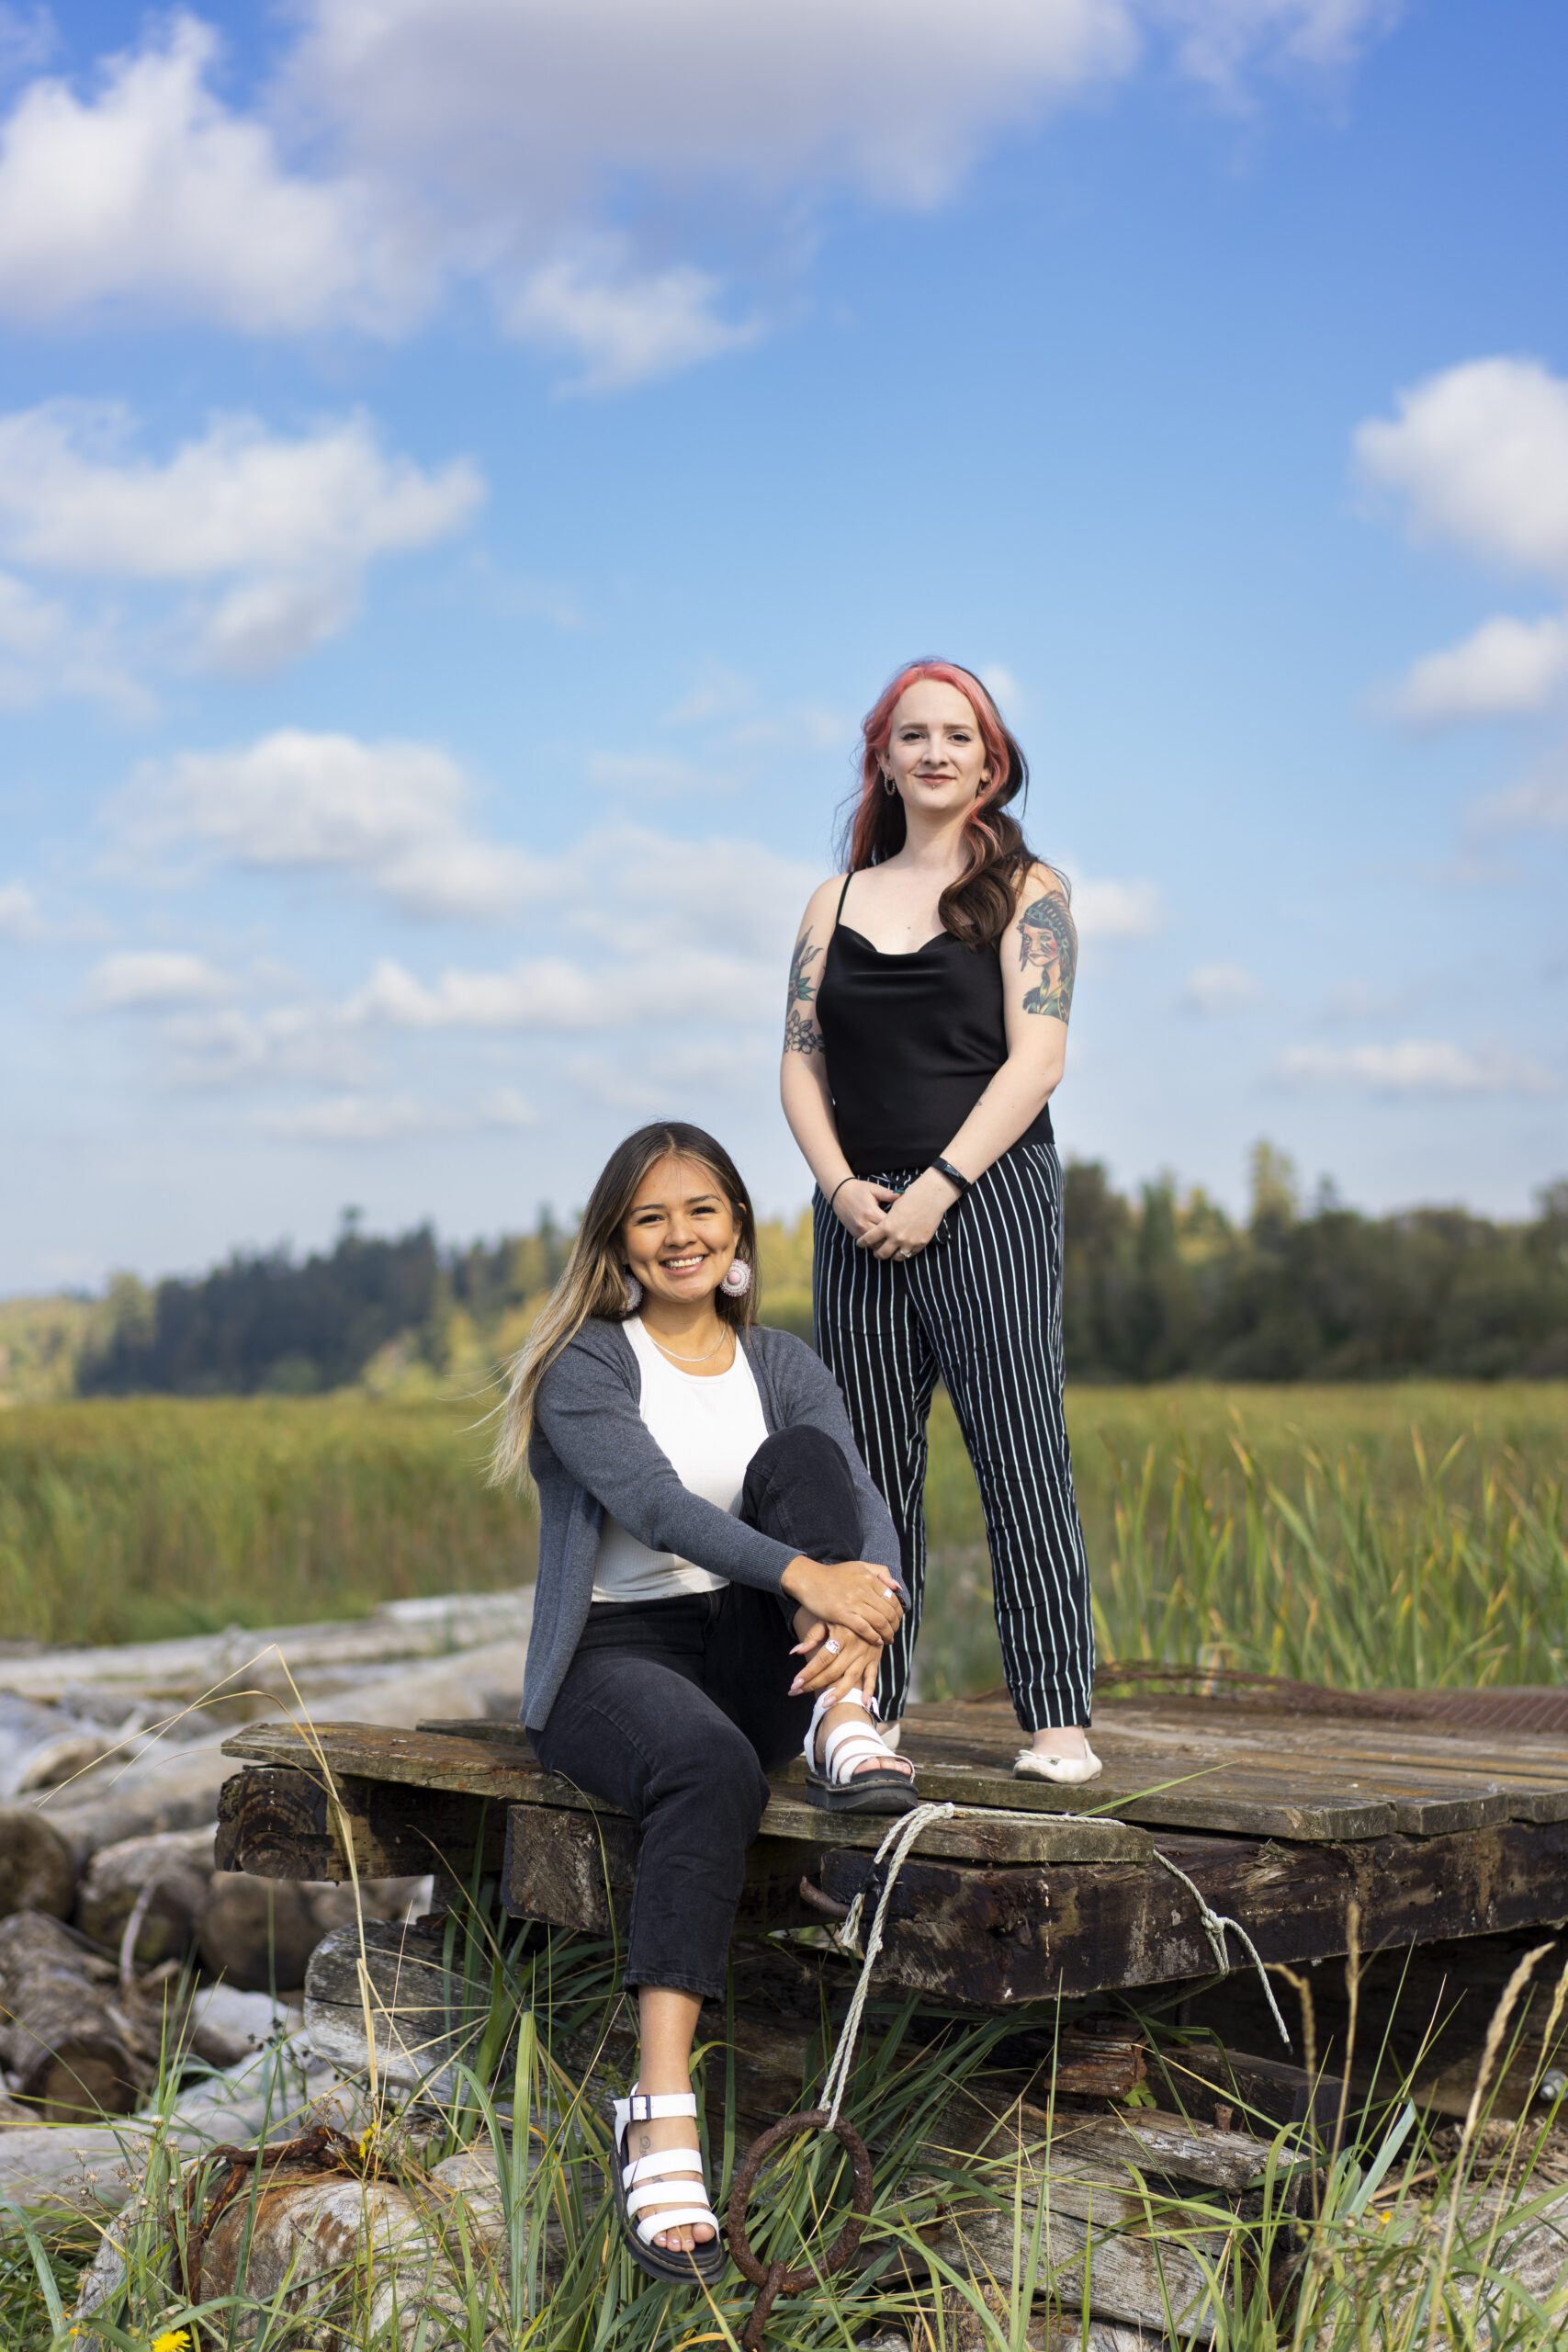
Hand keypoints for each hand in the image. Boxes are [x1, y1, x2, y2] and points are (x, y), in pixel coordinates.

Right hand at [781, 1556, 905, 1644]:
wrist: (809, 1579)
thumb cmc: (835, 1574)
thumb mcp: (860, 1566)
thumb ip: (881, 1573)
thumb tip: (897, 1587)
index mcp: (869, 1578)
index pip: (892, 1598)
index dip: (898, 1612)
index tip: (897, 1619)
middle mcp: (864, 1590)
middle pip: (888, 1612)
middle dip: (895, 1625)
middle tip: (894, 1632)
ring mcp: (853, 1603)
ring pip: (879, 1622)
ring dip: (887, 1634)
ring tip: (888, 1639)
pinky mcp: (842, 1614)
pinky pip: (864, 1628)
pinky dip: (873, 1637)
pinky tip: (877, 1641)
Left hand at [789, 1621, 881, 1701]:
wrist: (873, 1610)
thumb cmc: (844, 1616)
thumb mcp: (827, 1619)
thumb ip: (812, 1636)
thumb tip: (795, 1652)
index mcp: (841, 1636)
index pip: (821, 1658)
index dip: (808, 1672)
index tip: (795, 1683)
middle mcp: (854, 1647)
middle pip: (833, 1671)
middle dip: (814, 1684)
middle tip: (797, 1693)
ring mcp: (865, 1655)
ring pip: (851, 1677)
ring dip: (838, 1693)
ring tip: (825, 1704)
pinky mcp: (875, 1659)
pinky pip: (872, 1676)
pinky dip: (869, 1690)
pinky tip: (863, 1702)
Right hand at [832, 1178, 898, 1241]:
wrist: (839, 1194)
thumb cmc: (858, 1190)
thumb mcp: (873, 1189)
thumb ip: (888, 1194)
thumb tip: (902, 1195)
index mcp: (871, 1212)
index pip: (889, 1225)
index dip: (899, 1225)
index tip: (906, 1224)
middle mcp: (864, 1224)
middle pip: (883, 1237)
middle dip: (894, 1237)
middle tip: (903, 1234)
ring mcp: (859, 1231)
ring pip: (876, 1244)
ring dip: (886, 1243)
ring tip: (895, 1239)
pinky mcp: (855, 1234)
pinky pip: (869, 1245)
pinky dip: (877, 1244)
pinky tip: (884, 1241)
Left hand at [859, 1167, 955, 1260]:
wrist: (931, 1197)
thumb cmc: (911, 1197)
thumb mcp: (893, 1206)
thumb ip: (885, 1219)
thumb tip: (878, 1226)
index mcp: (887, 1226)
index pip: (869, 1239)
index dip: (863, 1243)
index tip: (861, 1244)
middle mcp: (897, 1237)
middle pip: (882, 1253)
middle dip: (877, 1254)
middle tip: (876, 1252)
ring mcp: (910, 1242)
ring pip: (896, 1257)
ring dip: (892, 1256)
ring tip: (890, 1253)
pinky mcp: (921, 1243)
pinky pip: (910, 1254)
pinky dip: (905, 1252)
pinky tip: (903, 1249)